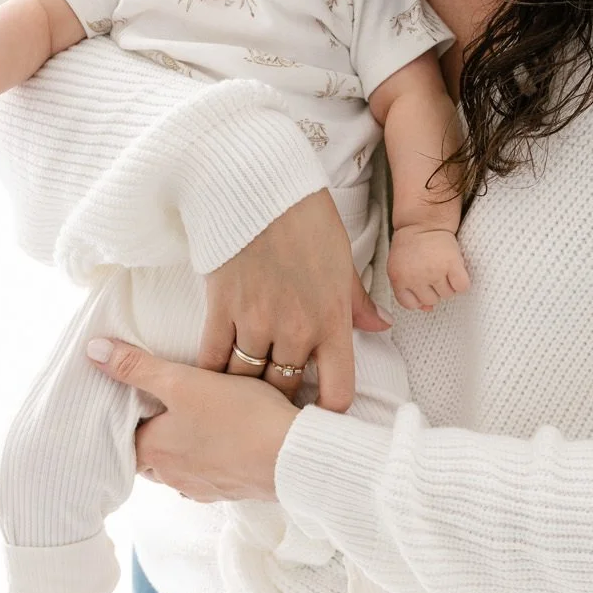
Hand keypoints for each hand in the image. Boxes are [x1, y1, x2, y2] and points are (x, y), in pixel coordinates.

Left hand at [82, 336, 296, 501]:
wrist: (293, 456)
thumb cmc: (239, 417)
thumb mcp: (183, 382)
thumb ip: (138, 367)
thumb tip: (93, 351)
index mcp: (153, 452)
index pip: (123, 437)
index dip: (127, 418)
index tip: (136, 400)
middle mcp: (172, 477)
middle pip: (150, 455)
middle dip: (154, 435)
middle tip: (165, 406)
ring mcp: (203, 488)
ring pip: (179, 467)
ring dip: (183, 449)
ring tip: (197, 420)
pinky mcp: (231, 490)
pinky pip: (210, 474)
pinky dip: (211, 459)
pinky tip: (228, 439)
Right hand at [194, 188, 391, 412]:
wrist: (258, 183)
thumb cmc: (305, 216)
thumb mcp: (343, 258)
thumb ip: (357, 302)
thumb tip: (380, 326)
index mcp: (331, 319)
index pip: (336, 391)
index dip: (328, 410)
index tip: (319, 409)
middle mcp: (294, 329)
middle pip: (284, 390)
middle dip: (280, 398)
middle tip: (274, 399)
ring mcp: (255, 321)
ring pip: (247, 380)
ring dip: (245, 386)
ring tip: (243, 389)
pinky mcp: (220, 308)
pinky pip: (213, 358)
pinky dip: (212, 372)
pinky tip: (213, 376)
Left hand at [386, 226, 470, 311]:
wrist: (423, 221)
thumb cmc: (411, 245)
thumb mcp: (401, 268)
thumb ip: (408, 291)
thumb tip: (428, 309)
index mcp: (398, 278)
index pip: (410, 304)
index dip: (417, 296)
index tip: (420, 284)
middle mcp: (415, 277)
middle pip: (431, 300)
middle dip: (434, 289)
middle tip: (432, 271)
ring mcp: (434, 271)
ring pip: (448, 295)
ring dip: (448, 285)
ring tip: (443, 268)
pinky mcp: (452, 263)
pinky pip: (462, 287)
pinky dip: (461, 282)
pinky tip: (456, 271)